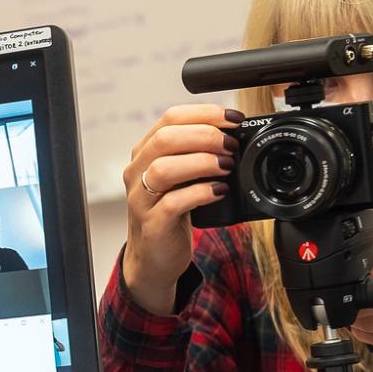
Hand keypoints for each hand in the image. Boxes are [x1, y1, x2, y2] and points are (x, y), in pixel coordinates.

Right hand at [120, 104, 240, 312]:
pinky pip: (173, 202)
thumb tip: (235, 135)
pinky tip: (219, 192)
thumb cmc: (171, 212)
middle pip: (165, 138)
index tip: (234, 120)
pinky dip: (201, 193)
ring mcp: (141, 198)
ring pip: (164, 168)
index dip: (206, 114)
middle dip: (206, 136)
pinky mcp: (152, 224)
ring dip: (202, 162)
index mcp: (145, 152)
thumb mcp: (181, 176)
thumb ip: (196, 154)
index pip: (170, 118)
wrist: (154, 257)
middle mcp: (137, 171)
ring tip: (226, 167)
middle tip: (231, 146)